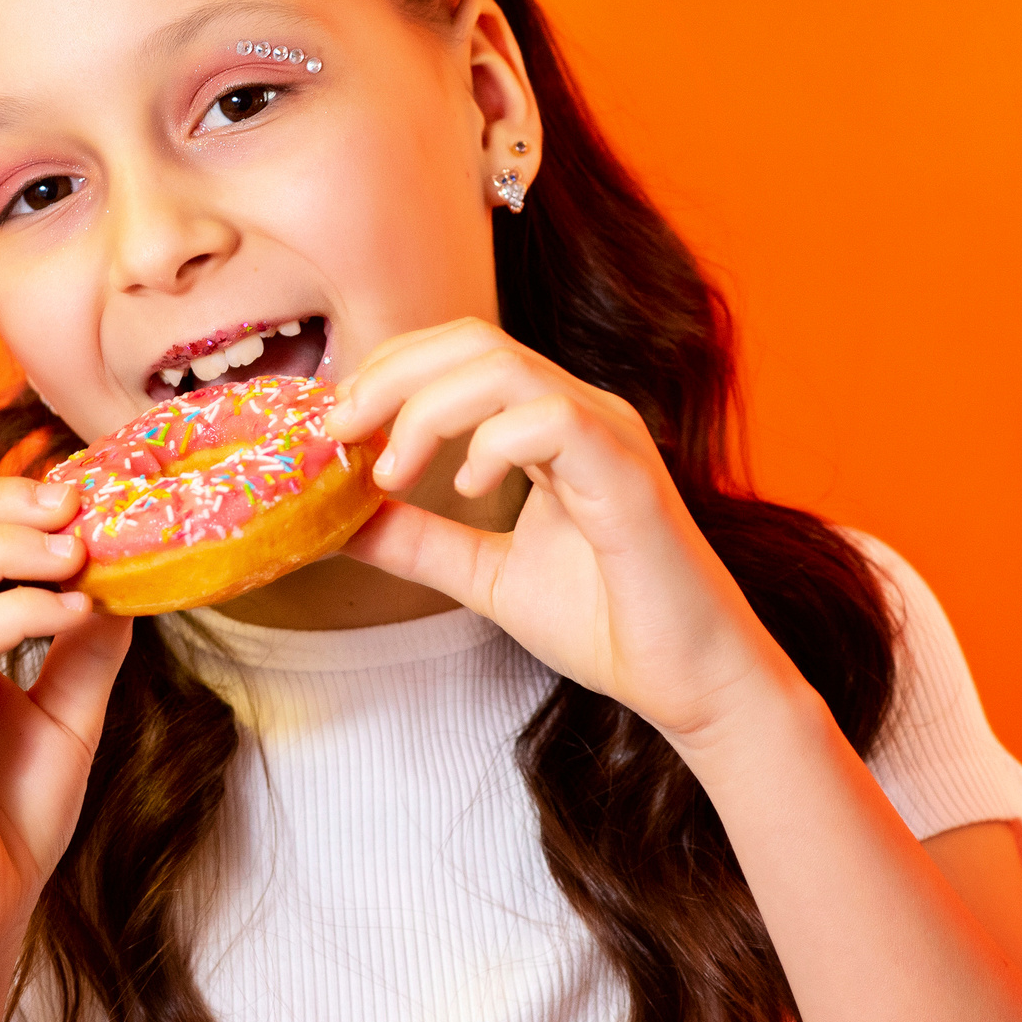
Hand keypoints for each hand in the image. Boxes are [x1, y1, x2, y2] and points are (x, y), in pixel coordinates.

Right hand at [0, 478, 133, 982]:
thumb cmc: (5, 824)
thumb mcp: (65, 714)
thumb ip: (84, 646)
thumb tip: (126, 578)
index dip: (1, 495)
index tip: (82, 496)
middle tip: (76, 504)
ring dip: (7, 540)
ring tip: (79, 551)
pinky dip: (20, 610)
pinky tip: (74, 612)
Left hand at [325, 318, 800, 742]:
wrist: (690, 681)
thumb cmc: (607, 623)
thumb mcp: (483, 575)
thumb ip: (418, 541)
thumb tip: (337, 521)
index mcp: (547, 423)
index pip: (456, 353)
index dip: (385, 373)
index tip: (331, 427)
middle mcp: (579, 411)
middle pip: (469, 340)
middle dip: (387, 375)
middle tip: (335, 431)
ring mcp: (607, 434)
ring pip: (502, 366)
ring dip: (424, 408)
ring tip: (389, 469)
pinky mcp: (627, 474)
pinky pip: (551, 420)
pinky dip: (492, 444)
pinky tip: (470, 490)